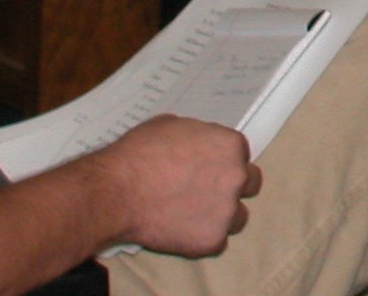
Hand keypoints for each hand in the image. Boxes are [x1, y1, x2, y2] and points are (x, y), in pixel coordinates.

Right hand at [92, 116, 259, 257]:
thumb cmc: (139, 154)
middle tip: (206, 192)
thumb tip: (198, 144)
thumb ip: (197, 136)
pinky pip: (216, 242)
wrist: (117, 192)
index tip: (206, 169)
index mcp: (231, 146)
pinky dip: (201, 238)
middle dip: (231, 187)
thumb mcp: (172, 126)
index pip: (239, 155)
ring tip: (192, 216)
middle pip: (250, 184)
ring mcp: (227, 211)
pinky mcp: (212, 240)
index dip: (222, 162)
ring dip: (220, 216)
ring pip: (237, 217)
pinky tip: (181, 231)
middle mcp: (236, 177)